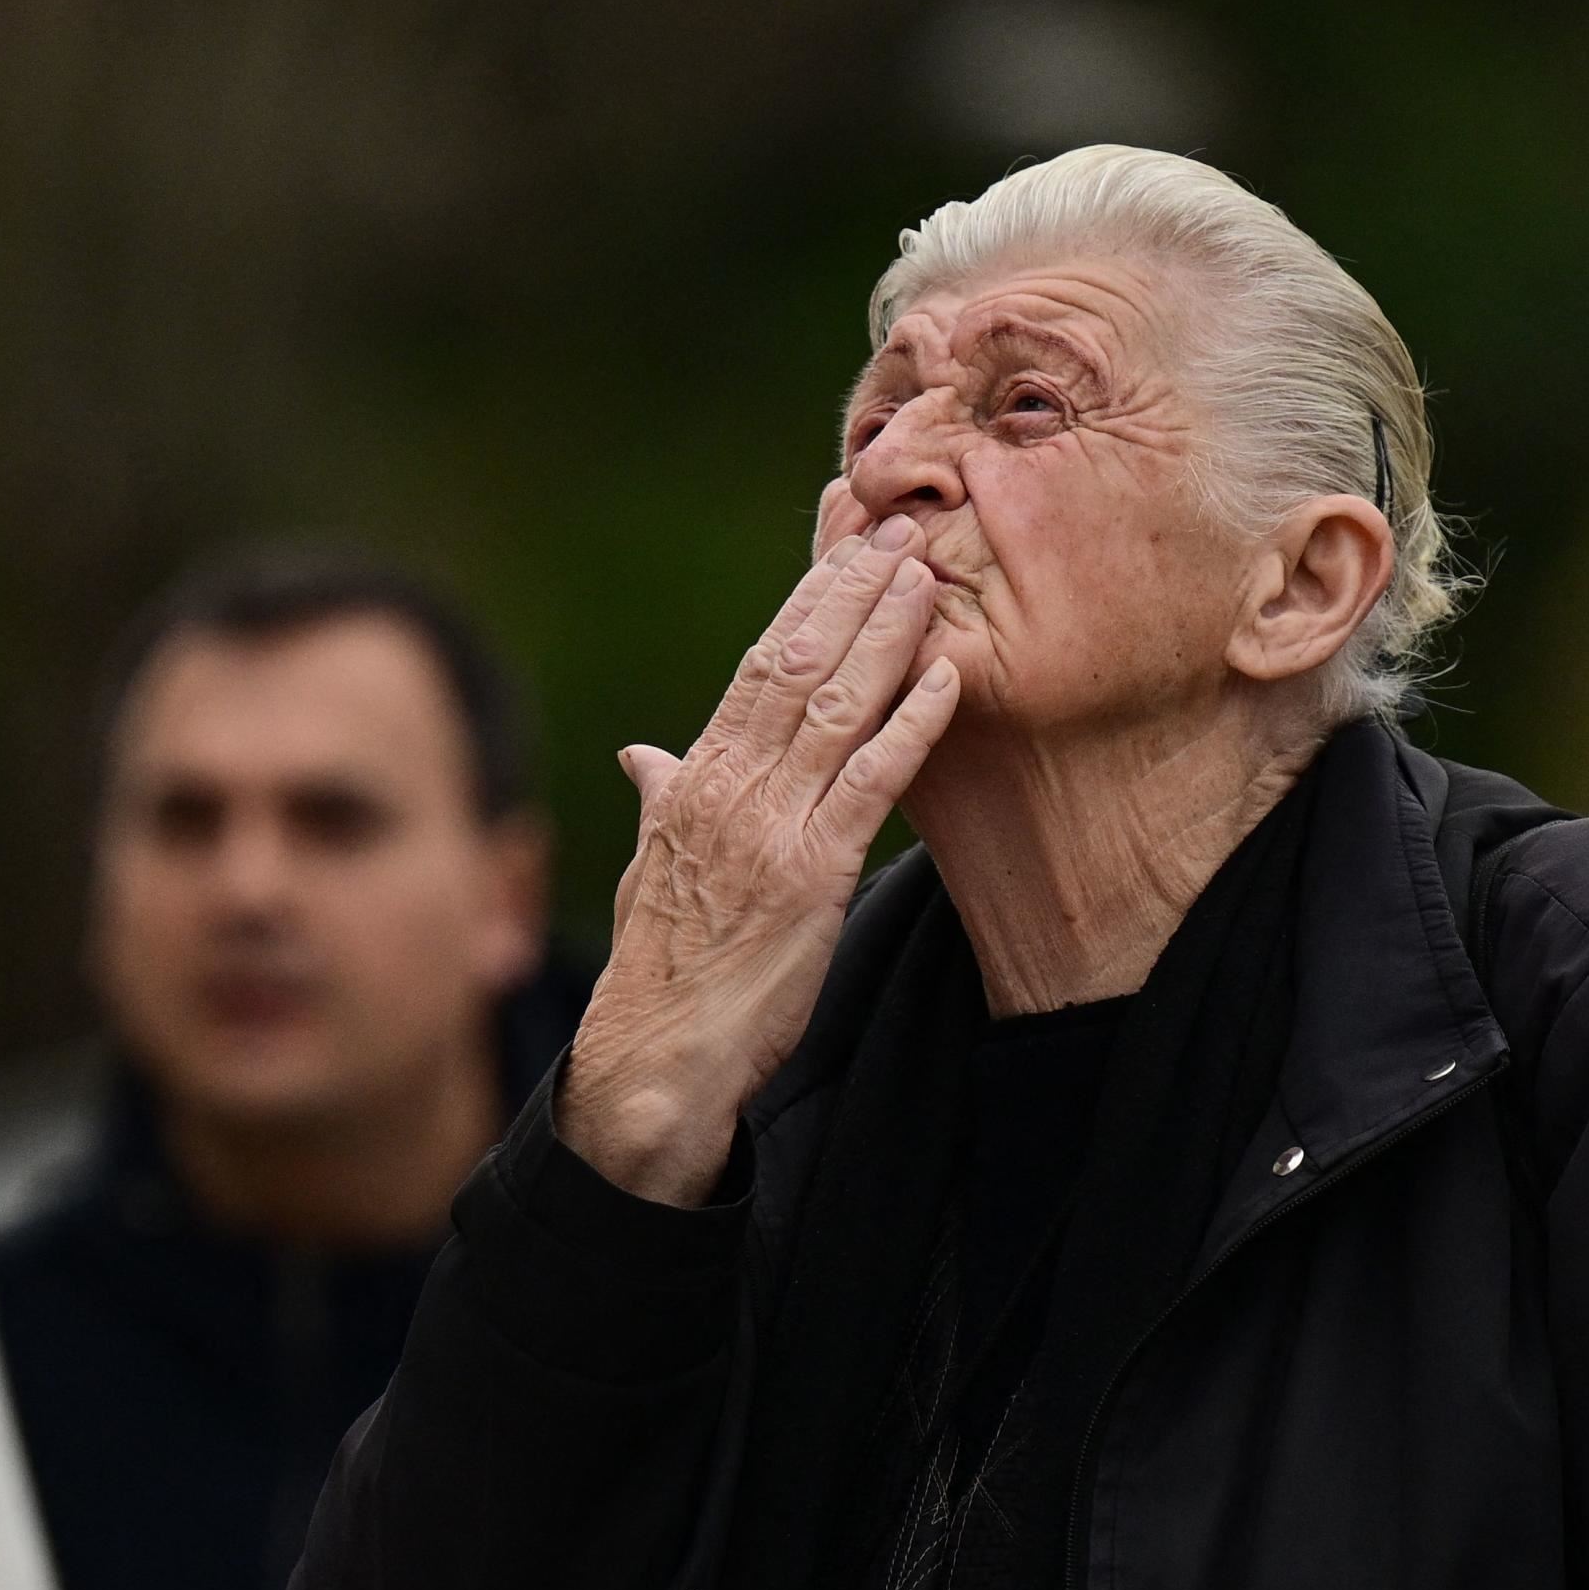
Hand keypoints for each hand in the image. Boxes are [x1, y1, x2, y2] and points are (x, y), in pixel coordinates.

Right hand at [560, 516, 959, 1204]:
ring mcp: (767, 827)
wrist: (651, 1059)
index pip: (755, 666)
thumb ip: (660, 798)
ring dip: (885, 635)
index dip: (806, 601)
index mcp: (692, 780)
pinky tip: (945, 678)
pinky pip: (868, 784)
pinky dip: (908, 726)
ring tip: (928, 575)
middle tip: (901, 530)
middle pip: (795, 665)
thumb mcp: (650, 867)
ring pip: (832, 707)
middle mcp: (725, 788)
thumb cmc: (660, 969)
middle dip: (850, 592)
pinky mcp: (808, 875)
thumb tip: (644, 754)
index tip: (844, 546)